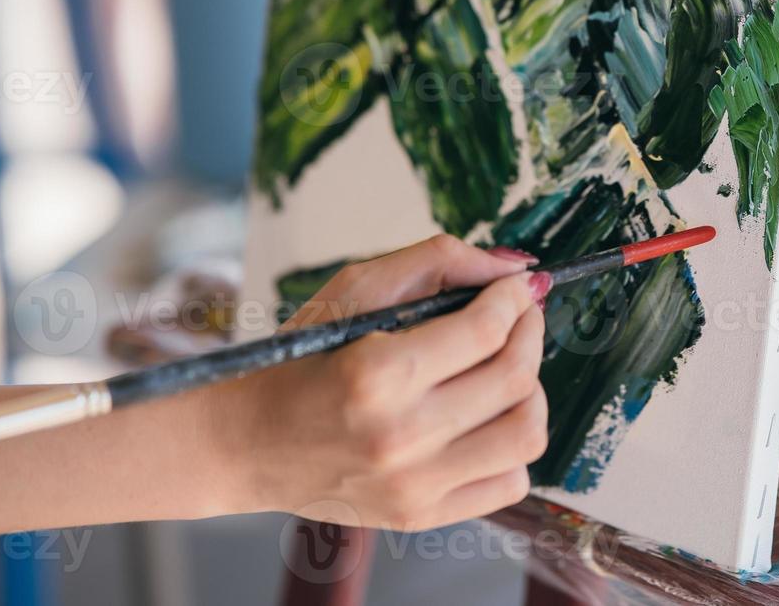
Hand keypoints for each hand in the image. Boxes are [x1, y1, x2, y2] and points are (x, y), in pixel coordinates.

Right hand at [215, 235, 547, 531]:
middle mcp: (399, 436)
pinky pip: (511, 483)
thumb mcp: (354, 290)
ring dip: (532, 391)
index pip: (487, 331)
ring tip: (508, 369)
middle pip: (515, 379)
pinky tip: (488, 419)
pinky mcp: (421, 515)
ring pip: (526, 434)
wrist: (247, 442)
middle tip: (519, 316)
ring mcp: (414, 485)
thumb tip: (515, 268)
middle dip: (530, 333)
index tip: (516, 288)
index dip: (514, 299)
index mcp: (376, 374)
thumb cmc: (300, 358)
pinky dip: (515, 446)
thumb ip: (437, 262)